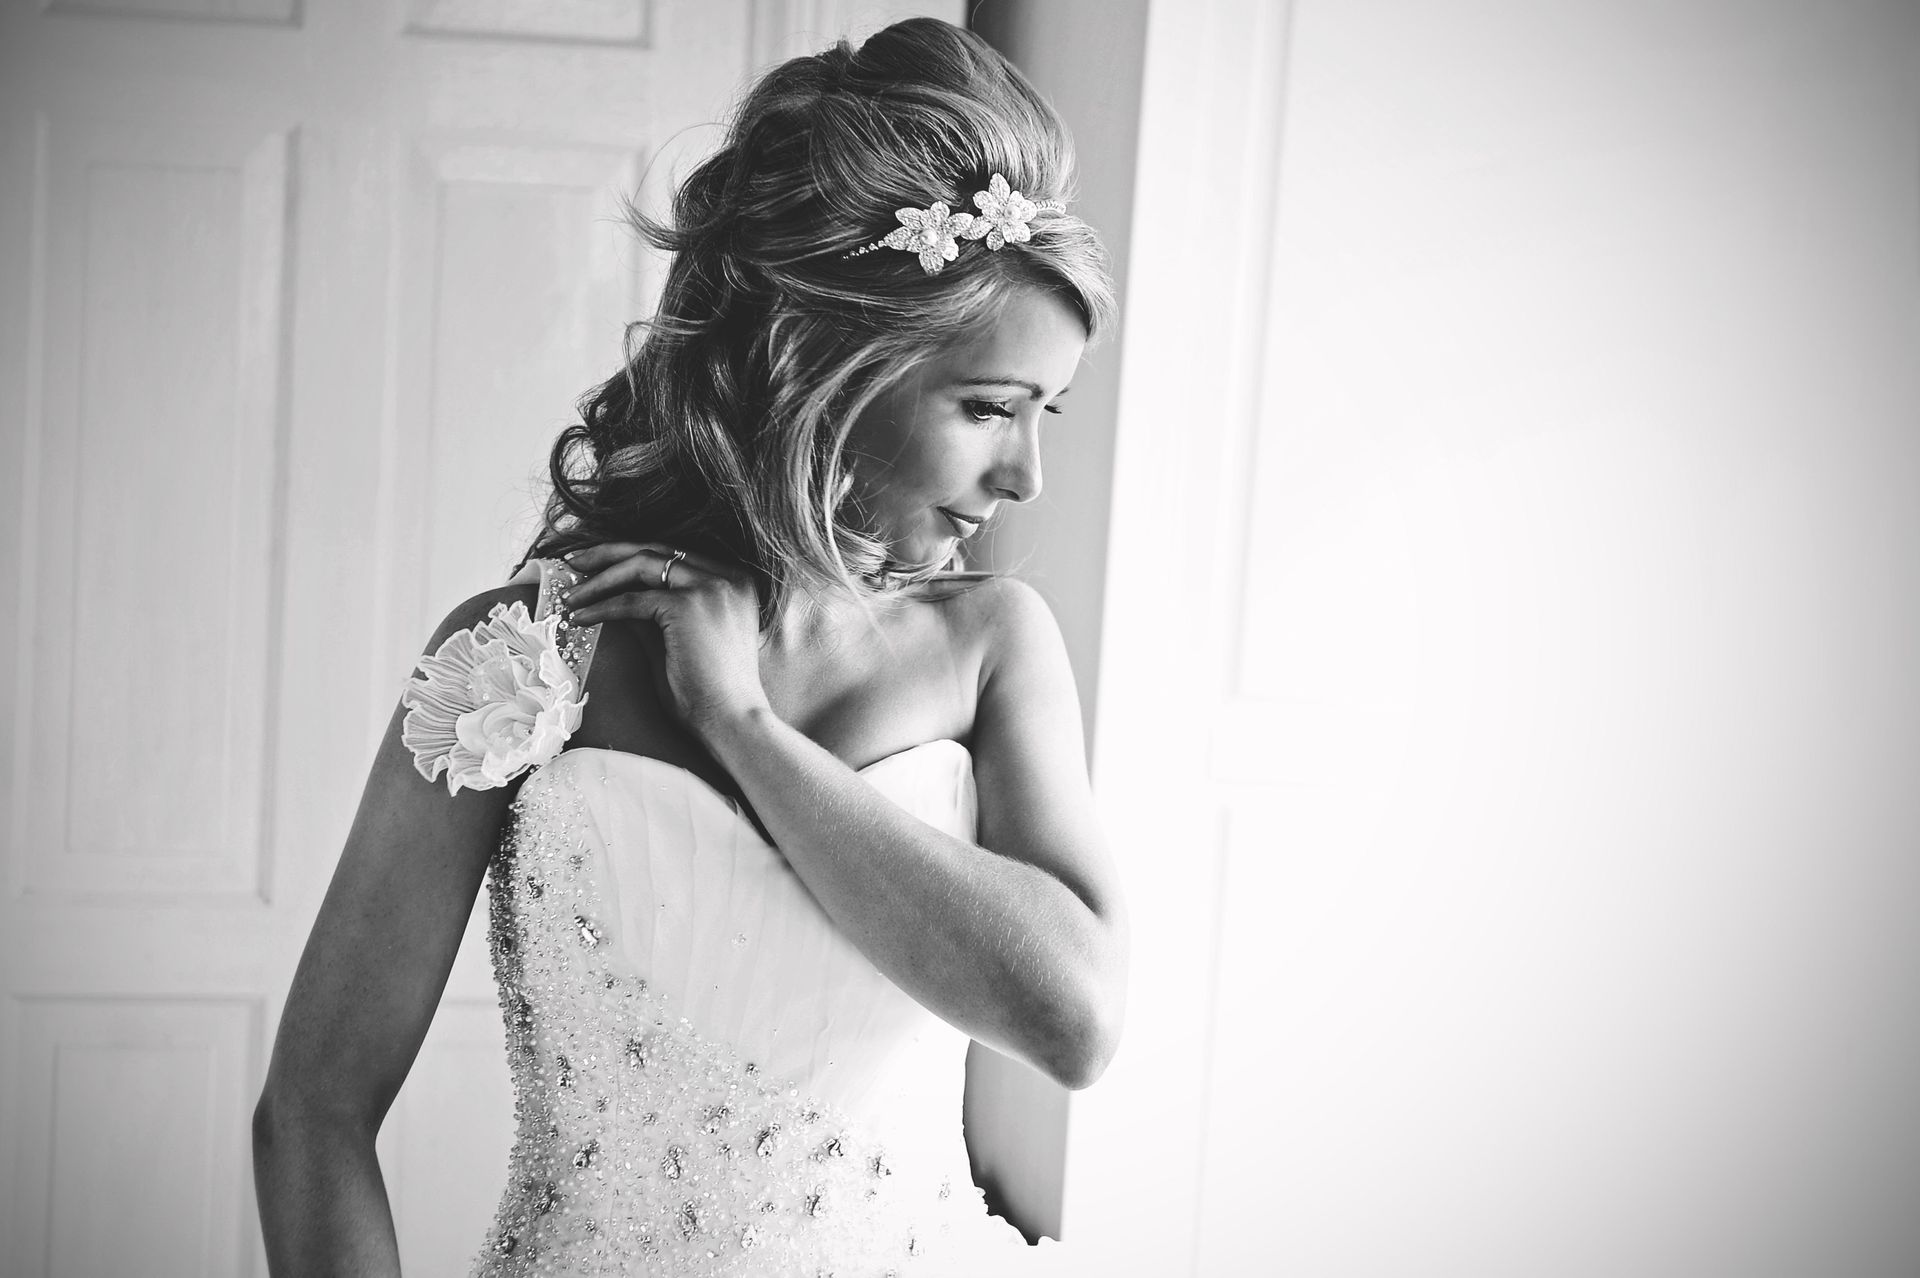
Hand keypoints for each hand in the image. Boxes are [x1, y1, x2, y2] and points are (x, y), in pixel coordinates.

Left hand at [561, 543, 770, 742]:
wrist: (732, 721)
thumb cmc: (709, 693)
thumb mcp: (677, 640)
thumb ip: (653, 614)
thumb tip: (614, 597)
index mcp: (733, 582)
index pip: (673, 555)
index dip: (630, 554)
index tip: (597, 564)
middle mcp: (727, 576)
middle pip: (657, 549)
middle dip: (608, 553)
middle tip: (574, 563)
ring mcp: (710, 587)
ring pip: (642, 565)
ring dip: (600, 579)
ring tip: (571, 596)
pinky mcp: (688, 605)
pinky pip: (633, 600)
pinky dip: (602, 607)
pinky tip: (581, 618)